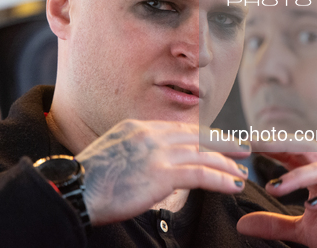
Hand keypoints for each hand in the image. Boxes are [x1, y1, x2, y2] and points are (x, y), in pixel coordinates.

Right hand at [76, 120, 248, 224]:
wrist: (73, 188)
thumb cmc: (87, 178)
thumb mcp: (113, 153)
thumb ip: (135, 151)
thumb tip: (149, 162)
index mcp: (138, 127)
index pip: (179, 129)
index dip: (202, 136)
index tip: (216, 140)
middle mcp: (150, 135)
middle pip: (196, 137)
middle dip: (223, 143)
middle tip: (243, 148)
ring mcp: (157, 153)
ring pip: (202, 155)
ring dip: (226, 164)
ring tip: (242, 172)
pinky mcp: (161, 174)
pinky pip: (200, 174)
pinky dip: (221, 179)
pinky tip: (233, 184)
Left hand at [237, 140, 316, 247]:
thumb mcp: (304, 230)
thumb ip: (275, 223)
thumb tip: (241, 223)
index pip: (289, 150)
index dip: (266, 145)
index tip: (240, 144)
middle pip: (303, 147)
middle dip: (277, 144)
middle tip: (250, 146)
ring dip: (297, 176)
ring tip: (275, 188)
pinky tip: (312, 204)